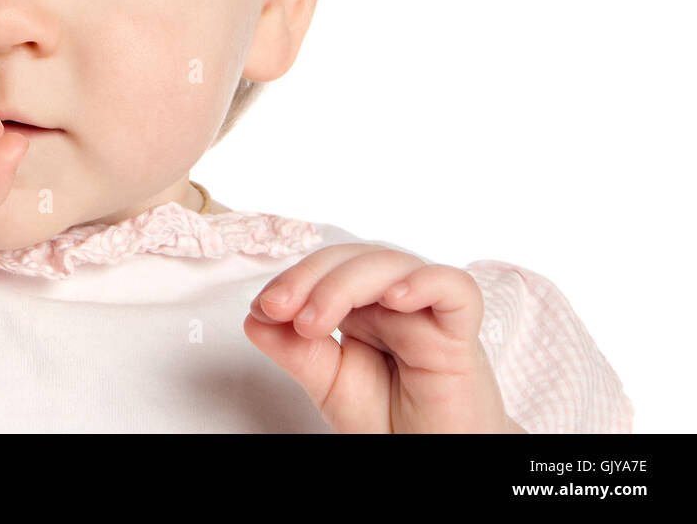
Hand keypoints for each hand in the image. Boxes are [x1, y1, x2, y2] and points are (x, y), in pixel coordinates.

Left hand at [242, 243, 518, 432]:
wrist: (435, 458)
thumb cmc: (392, 420)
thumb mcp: (329, 384)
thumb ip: (296, 352)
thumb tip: (254, 318)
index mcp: (363, 307)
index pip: (327, 269)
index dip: (294, 280)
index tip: (263, 310)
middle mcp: (395, 302)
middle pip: (355, 259)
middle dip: (311, 277)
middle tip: (280, 310)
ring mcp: (429, 315)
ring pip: (393, 265)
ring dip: (345, 284)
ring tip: (314, 321)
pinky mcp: (462, 336)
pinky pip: (456, 289)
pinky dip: (424, 283)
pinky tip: (394, 298)